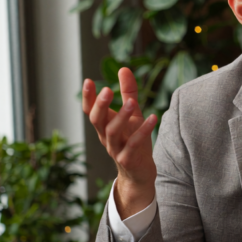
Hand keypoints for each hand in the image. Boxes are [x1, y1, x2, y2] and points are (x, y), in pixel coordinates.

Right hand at [83, 69, 156, 217]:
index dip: (88, 97)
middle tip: (106, 90)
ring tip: (131, 103)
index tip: (88, 80)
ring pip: (112, 132)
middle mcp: (106, 137)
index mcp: (104, 126)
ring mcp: (116, 149)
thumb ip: (128, 93)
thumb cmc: (134, 142)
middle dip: (100, 105)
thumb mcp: (132, 115)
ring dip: (121, 117)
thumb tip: (123, 68)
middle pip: (96, 120)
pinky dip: (143, 131)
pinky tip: (153, 117)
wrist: (139, 174)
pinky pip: (133, 145)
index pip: (90, 110)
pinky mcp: (128, 160)